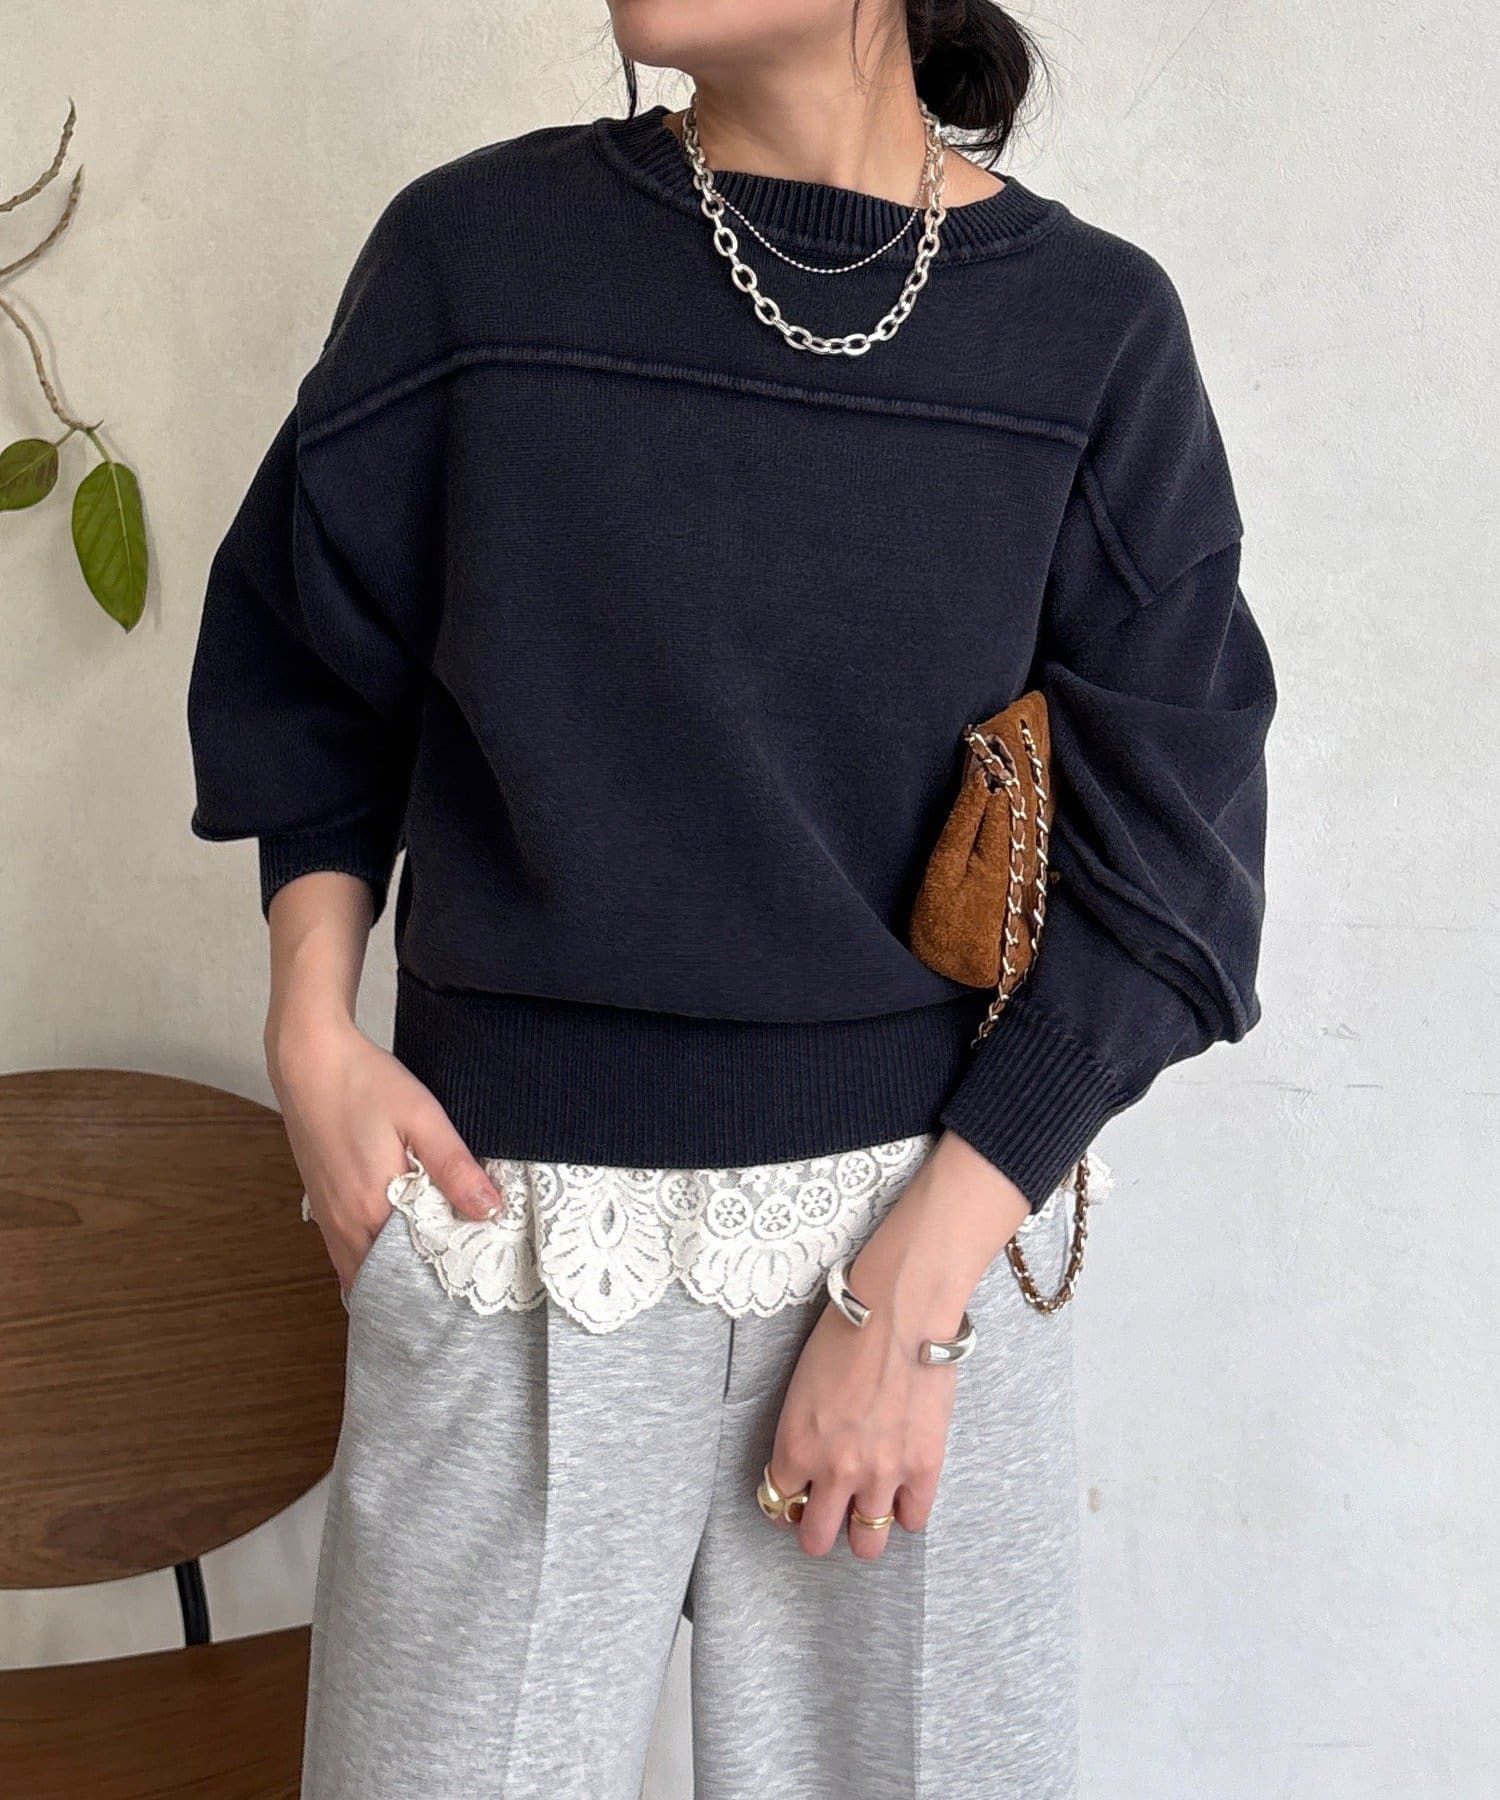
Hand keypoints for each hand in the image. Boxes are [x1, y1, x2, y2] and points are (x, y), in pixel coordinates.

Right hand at [267, 1010, 503, 1292]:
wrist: (309, 1060)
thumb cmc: (366, 1084)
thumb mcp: (422, 1117)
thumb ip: (454, 1167)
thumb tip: (490, 1210)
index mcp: (374, 1209)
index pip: (414, 1269)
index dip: (445, 1277)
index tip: (475, 1274)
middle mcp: (346, 1225)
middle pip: (385, 1278)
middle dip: (419, 1284)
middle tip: (458, 1277)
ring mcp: (328, 1218)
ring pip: (361, 1269)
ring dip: (392, 1274)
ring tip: (431, 1266)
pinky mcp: (321, 1205)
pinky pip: (345, 1252)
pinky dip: (370, 1260)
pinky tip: (395, 1246)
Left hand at [767, 1129, 1030, 1559]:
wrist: (899, 1308)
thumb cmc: (844, 1331)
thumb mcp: (801, 1386)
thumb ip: (802, 1433)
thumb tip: (809, 1462)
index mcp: (795, 1447)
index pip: (778, 1504)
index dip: (786, 1502)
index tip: (796, 1495)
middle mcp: (834, 1471)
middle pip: (818, 1539)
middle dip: (818, 1529)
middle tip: (828, 1509)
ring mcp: (882, 1474)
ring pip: (868, 1544)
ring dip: (864, 1528)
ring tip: (867, 1506)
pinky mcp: (924, 1467)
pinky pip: (914, 1520)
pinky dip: (906, 1510)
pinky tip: (902, 1489)